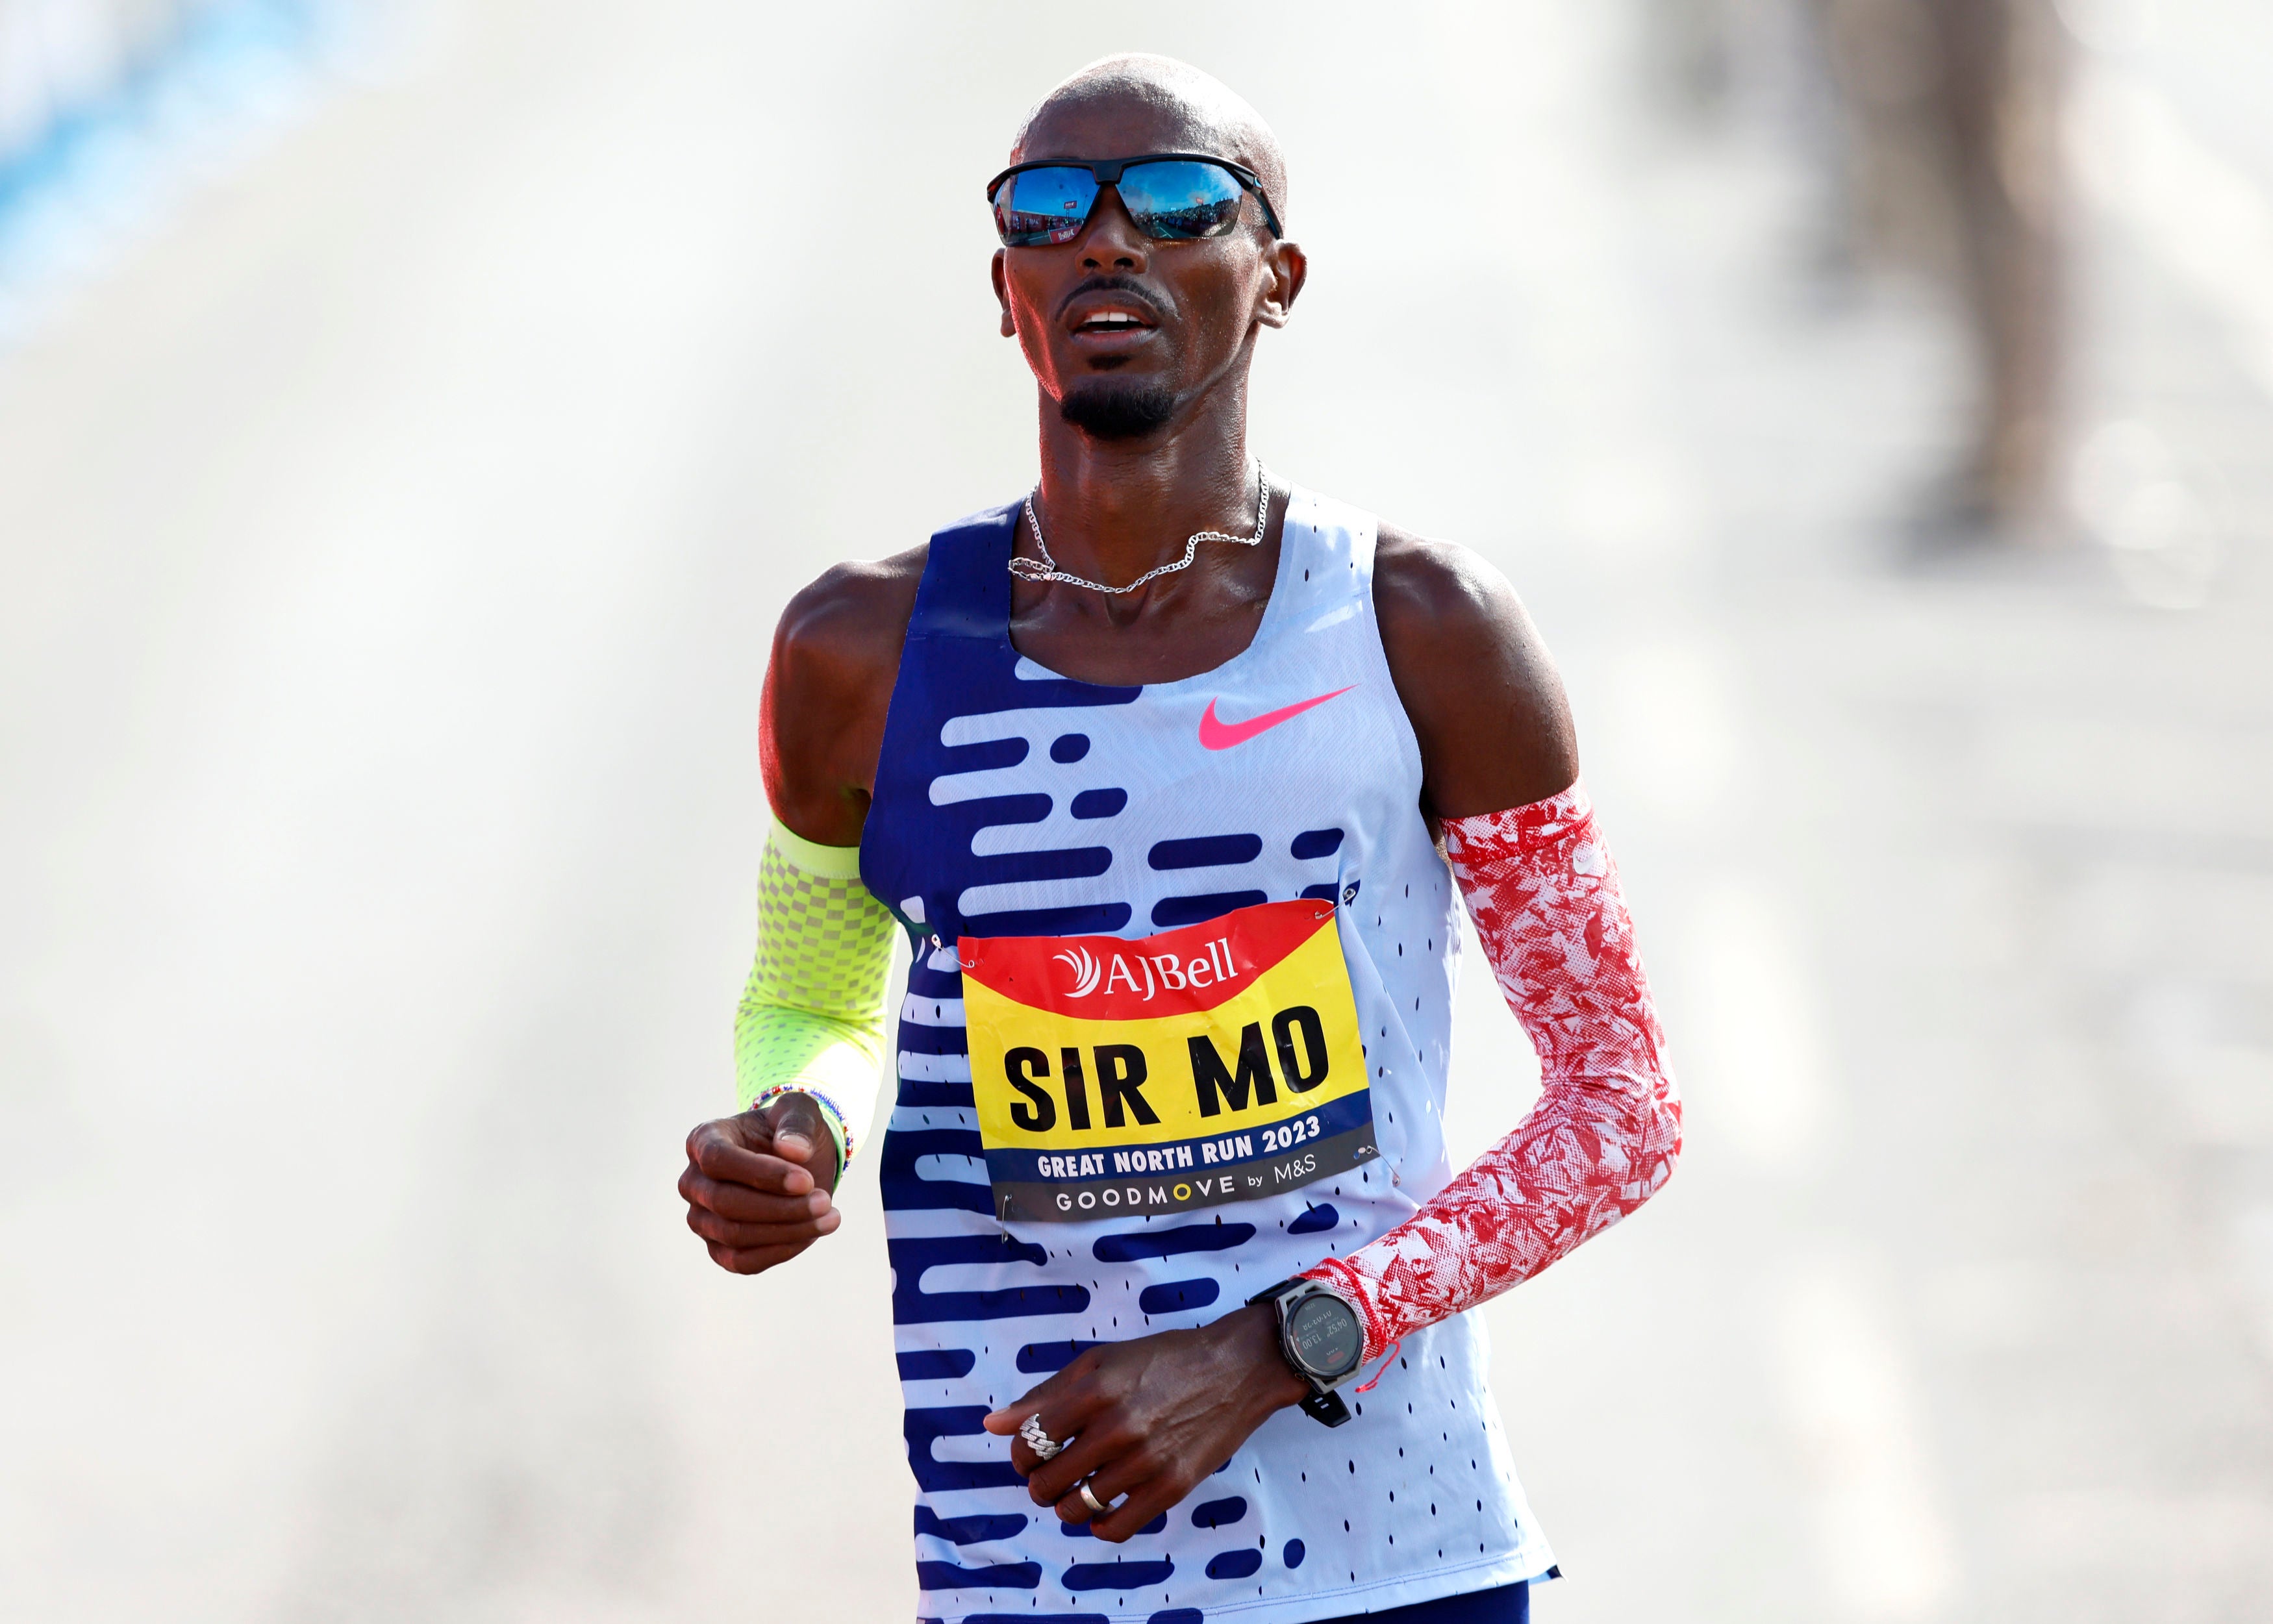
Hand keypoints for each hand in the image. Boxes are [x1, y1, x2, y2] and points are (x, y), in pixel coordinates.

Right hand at [679, 1092, 842, 1273]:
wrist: (796, 1161)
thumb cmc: (791, 1132)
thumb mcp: (800, 1112)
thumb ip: (797, 1123)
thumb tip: (794, 1151)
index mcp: (703, 1140)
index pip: (718, 1160)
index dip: (761, 1174)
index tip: (806, 1180)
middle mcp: (694, 1182)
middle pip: (724, 1203)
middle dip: (780, 1207)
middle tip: (825, 1201)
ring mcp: (701, 1219)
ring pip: (734, 1235)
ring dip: (786, 1231)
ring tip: (830, 1216)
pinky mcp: (718, 1249)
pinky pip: (742, 1262)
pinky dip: (779, 1251)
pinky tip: (811, 1234)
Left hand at [981, 1303, 1309, 1540]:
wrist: (1236, 1369)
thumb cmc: (1165, 1359)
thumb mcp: (1101, 1361)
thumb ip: (1046, 1394)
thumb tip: (994, 1424)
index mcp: (1095, 1389)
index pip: (1031, 1442)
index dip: (1021, 1454)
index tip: (1030, 1455)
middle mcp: (1117, 1426)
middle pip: (1048, 1480)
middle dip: (1039, 1484)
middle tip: (1050, 1477)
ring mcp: (1146, 1459)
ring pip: (1077, 1507)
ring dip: (1066, 1505)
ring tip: (1076, 1492)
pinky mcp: (1173, 1485)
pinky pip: (1118, 1526)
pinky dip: (1100, 1526)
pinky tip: (1102, 1511)